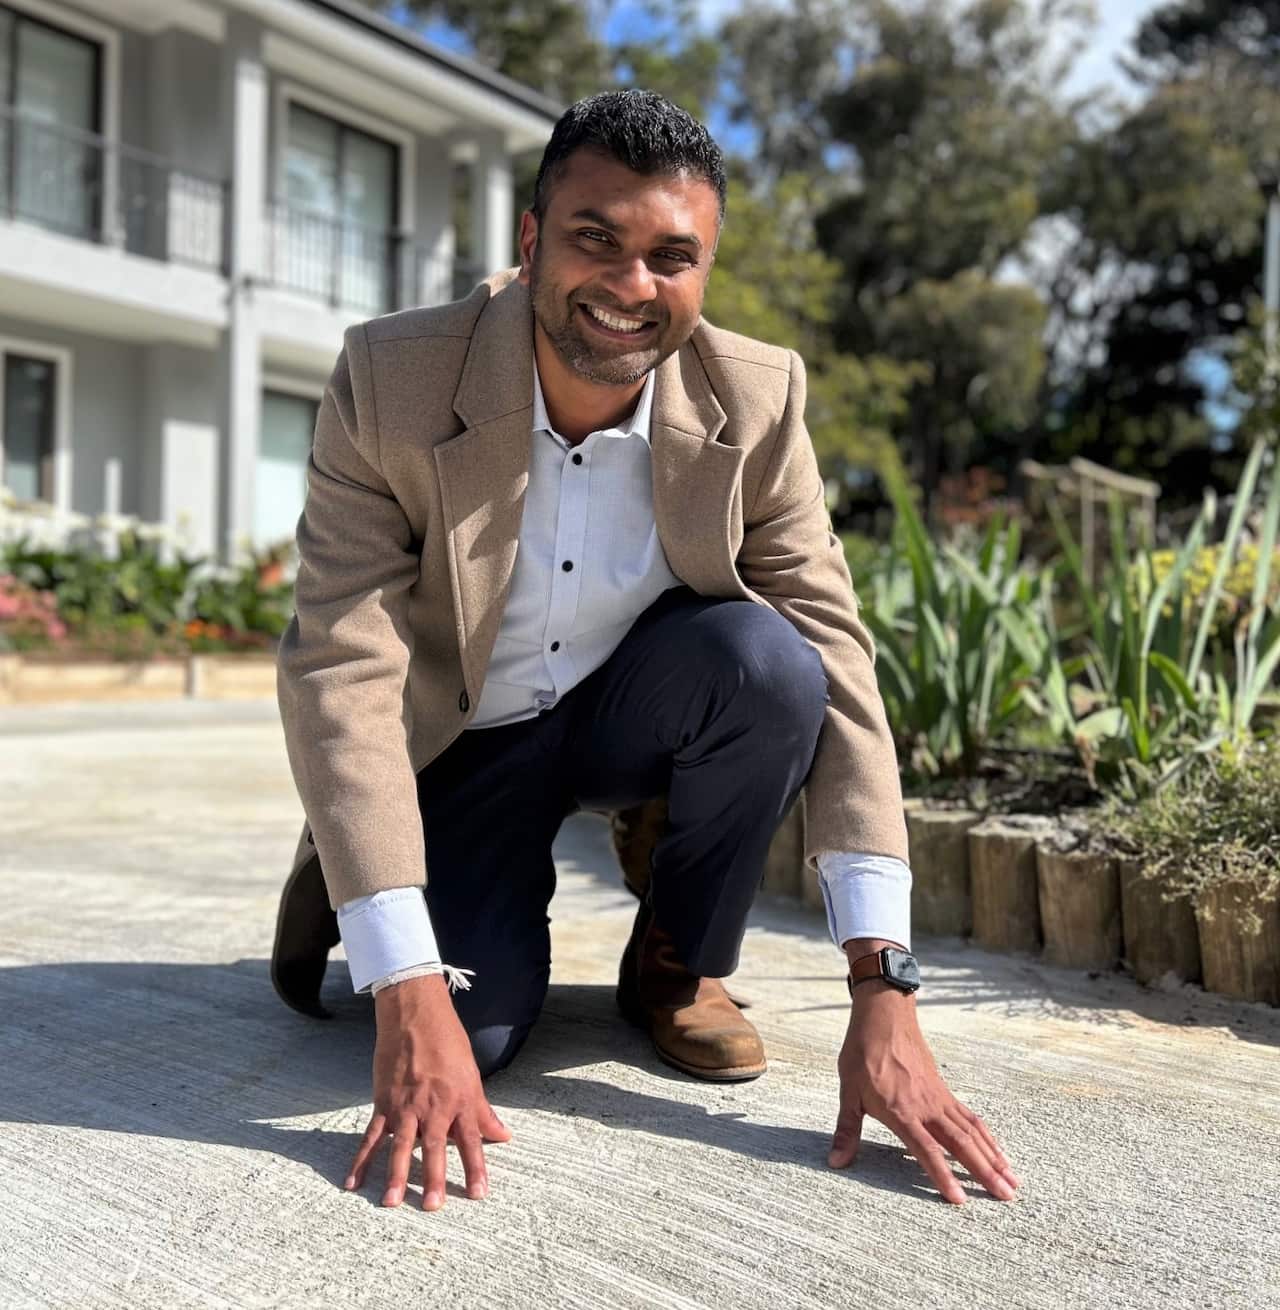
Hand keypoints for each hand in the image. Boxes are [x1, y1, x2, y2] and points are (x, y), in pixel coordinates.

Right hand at [344, 973, 511, 1209]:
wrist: (414, 1016)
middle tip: (433, 1207)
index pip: (471, 1139)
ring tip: (392, 1203)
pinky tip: (353, 1182)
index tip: (479, 1194)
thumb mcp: (472, 1075)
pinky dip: (361, 1160)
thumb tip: (503, 1135)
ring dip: (396, 1175)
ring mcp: (405, 1105)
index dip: (476, 1167)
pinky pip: (372, 1136)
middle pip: (435, 1147)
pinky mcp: (383, 1102)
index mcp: (459, 1099)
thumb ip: (483, 1111)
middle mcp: (433, 1105)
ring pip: (401, 1146)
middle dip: (435, 1178)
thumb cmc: (448, 1043)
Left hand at [829, 942, 1019, 1205]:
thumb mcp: (848, 1091)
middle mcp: (926, 1107)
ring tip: (1013, 1180)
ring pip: (972, 1132)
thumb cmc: (863, 1053)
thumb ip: (847, 1130)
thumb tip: (835, 1162)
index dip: (943, 1176)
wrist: (884, 1016)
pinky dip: (986, 1136)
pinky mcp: (944, 1089)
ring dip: (993, 1157)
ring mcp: (939, 1098)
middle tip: (1007, 1196)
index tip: (960, 1200)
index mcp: (902, 1112)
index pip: (927, 1151)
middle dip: (984, 1173)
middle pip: (961, 1144)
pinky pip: (970, 1117)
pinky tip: (997, 1149)